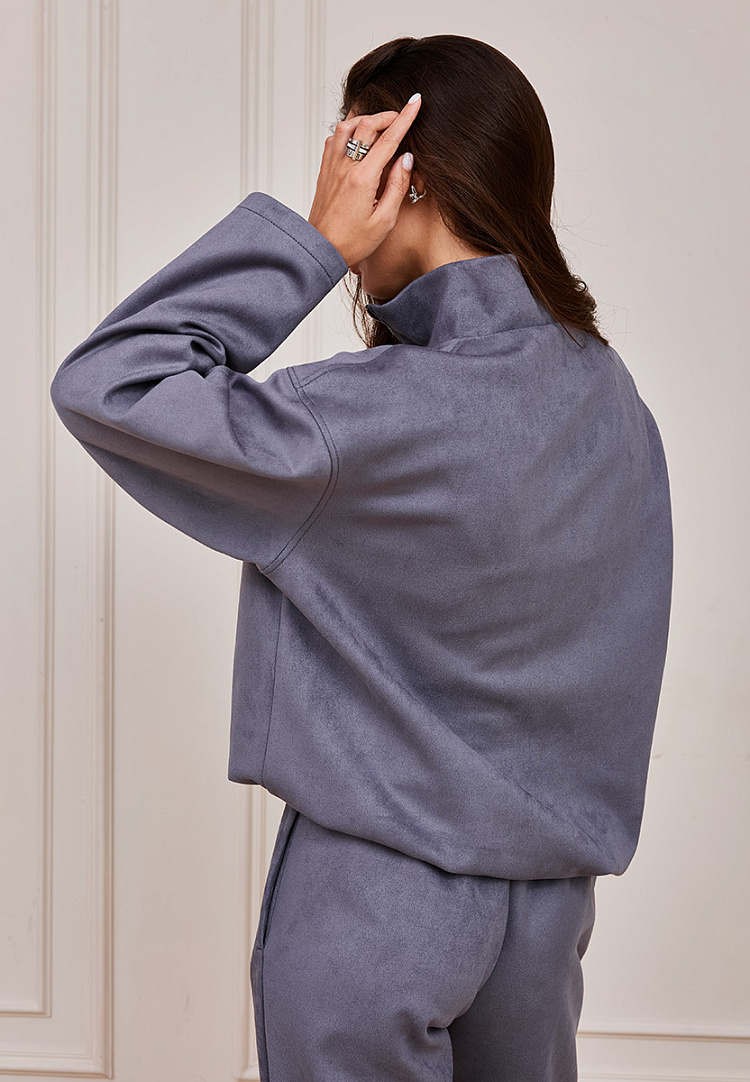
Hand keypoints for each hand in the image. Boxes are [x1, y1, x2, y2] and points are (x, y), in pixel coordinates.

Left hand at [307, 95, 421, 267]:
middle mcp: (345, 167)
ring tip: (379, 125)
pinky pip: (334, 139)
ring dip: (365, 118)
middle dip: (386, 115)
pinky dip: (347, 130)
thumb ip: (397, 186)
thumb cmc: (352, 241)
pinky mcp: (325, 171)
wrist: (320, 249)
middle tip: (401, 116)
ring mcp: (332, 167)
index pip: (388, 139)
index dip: (405, 118)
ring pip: (347, 126)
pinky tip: (356, 137)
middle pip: (366, 124)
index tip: (416, 102)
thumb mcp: (384, 220)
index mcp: (363, 178)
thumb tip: (406, 159)